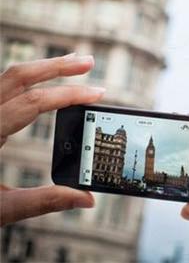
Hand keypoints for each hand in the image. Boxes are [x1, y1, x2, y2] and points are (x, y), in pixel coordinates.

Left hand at [0, 53, 104, 225]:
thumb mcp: (0, 208)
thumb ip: (43, 201)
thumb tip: (85, 199)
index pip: (33, 103)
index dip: (69, 95)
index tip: (97, 94)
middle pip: (18, 76)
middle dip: (57, 66)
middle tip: (88, 62)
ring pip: (8, 77)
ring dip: (42, 68)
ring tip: (72, 65)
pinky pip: (2, 88)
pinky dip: (28, 80)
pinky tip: (43, 83)